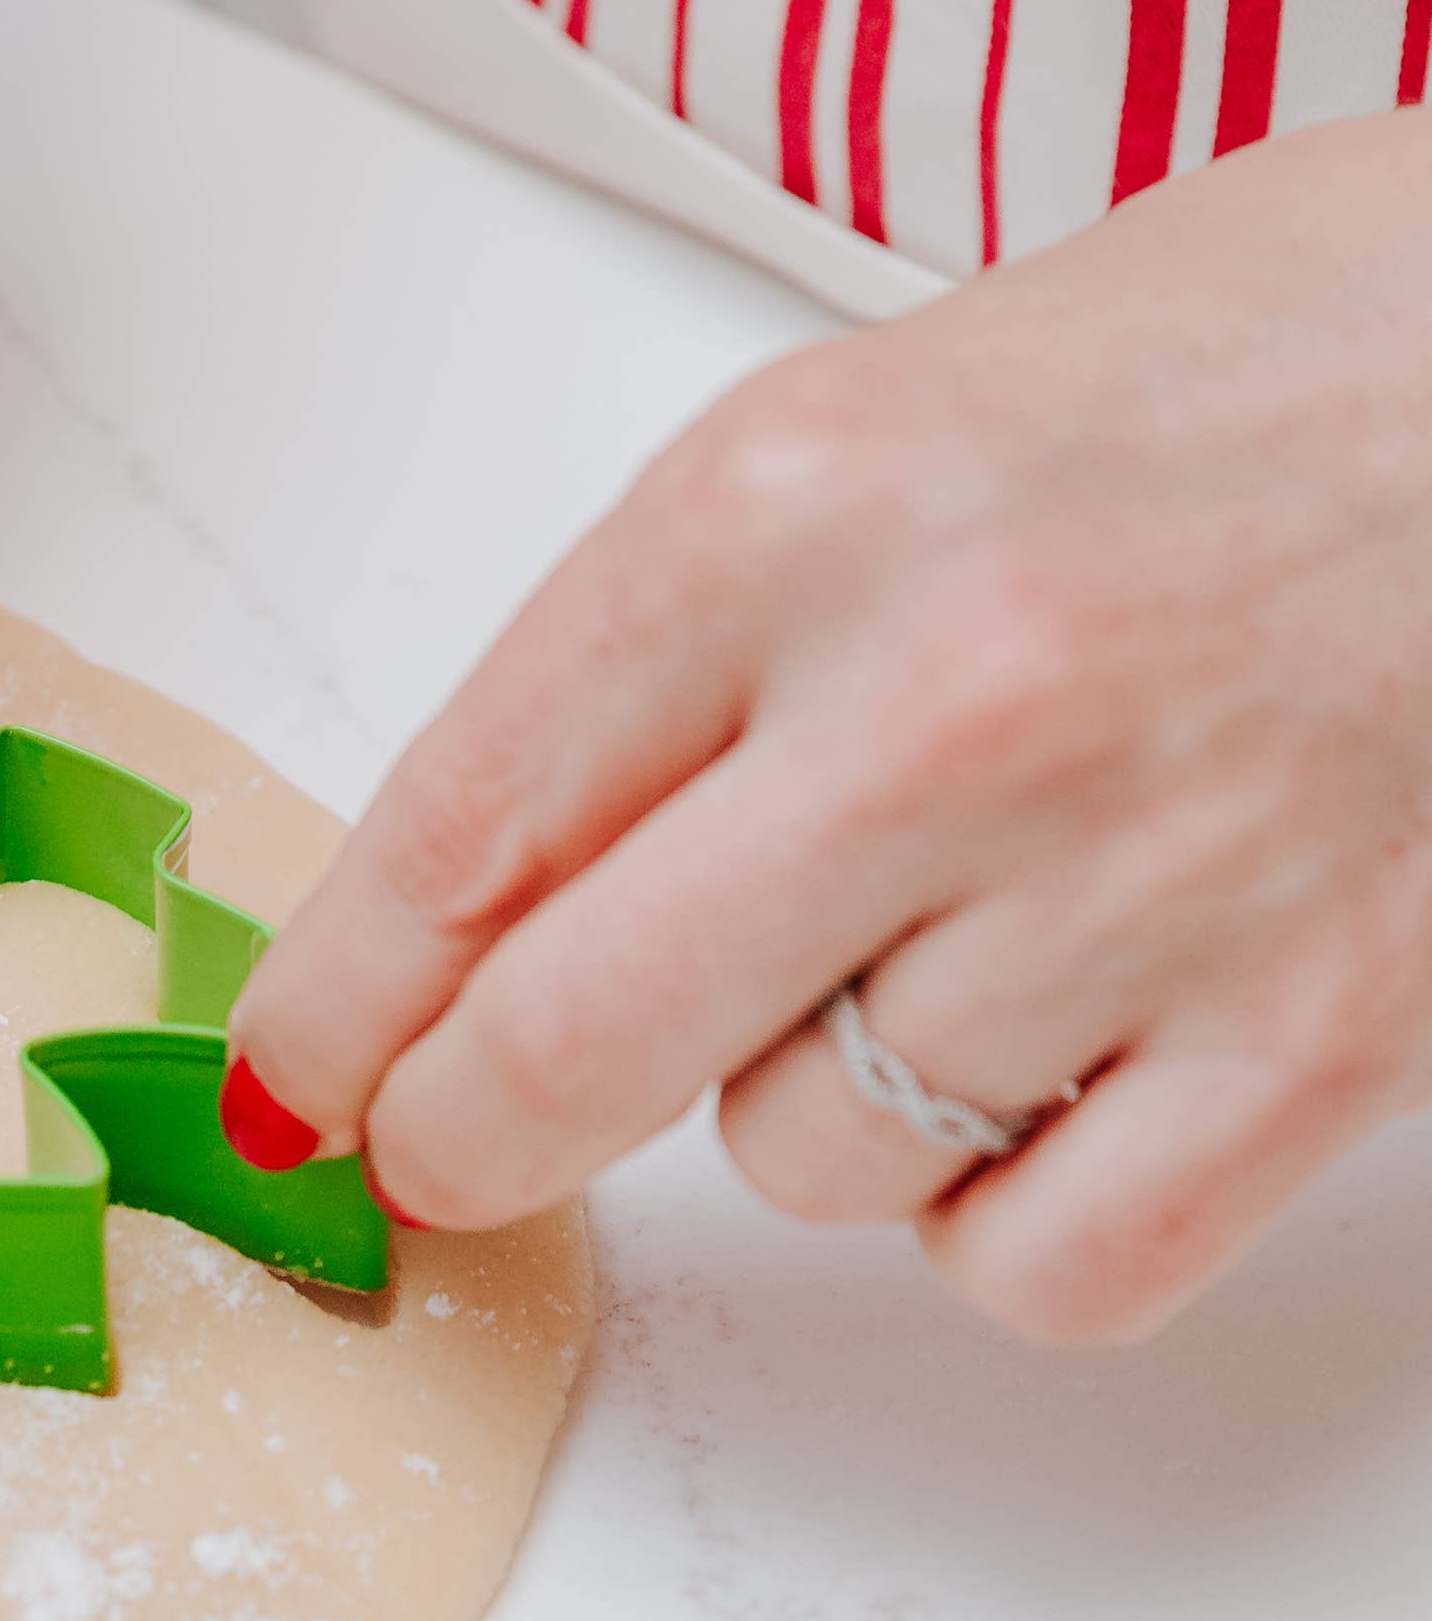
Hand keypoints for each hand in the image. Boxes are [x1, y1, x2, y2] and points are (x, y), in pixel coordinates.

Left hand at [220, 115, 1431, 1338]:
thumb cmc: (1260, 354)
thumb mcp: (889, 411)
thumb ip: (676, 652)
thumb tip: (481, 899)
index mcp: (794, 503)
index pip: (460, 824)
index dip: (337, 1000)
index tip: (296, 1077)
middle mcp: (949, 696)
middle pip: (570, 1047)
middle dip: (467, 1132)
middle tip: (454, 1144)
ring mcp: (1144, 877)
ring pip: (803, 1160)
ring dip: (807, 1103)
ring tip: (936, 944)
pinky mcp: (1324, 1033)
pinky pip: (1031, 1266)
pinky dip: (998, 1219)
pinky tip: (1045, 1085)